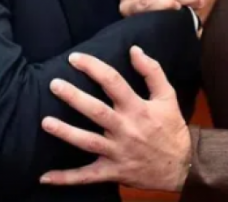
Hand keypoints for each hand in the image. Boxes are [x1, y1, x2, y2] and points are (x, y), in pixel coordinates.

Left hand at [39, 47, 191, 191]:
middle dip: (74, 97)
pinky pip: (87, 176)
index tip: (74, 58)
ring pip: (88, 142)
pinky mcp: (113, 171)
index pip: (113, 82)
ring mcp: (118, 152)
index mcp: (138, 108)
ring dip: (66, 132)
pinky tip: (45, 177)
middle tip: (53, 84)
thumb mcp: (168, 97)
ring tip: (45, 122)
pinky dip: (66, 178)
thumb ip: (152, 71)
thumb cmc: (172, 129)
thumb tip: (134, 49)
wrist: (182, 167)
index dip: (93, 68)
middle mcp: (126, 129)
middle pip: (96, 111)